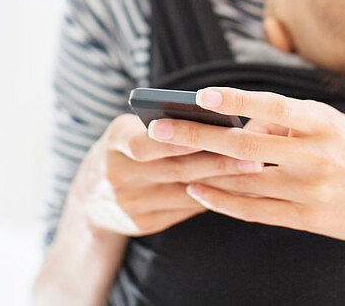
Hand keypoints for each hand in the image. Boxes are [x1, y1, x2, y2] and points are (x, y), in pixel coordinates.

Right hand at [71, 112, 271, 237]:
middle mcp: (118, 175)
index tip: (220, 132)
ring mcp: (130, 203)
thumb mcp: (128, 129)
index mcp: (114, 143)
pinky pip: (184, 210)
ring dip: (222, 182)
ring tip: (254, 172)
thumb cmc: (123, 148)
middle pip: (176, 169)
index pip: (147, 142)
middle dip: (218, 162)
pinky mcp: (143, 224)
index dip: (182, 139)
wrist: (90, 197)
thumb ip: (162, 125)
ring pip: (185, 191)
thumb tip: (213, 120)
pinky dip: (211, 197)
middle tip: (255, 156)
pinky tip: (236, 190)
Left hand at [147, 87, 344, 247]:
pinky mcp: (309, 220)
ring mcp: (312, 191)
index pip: (272, 106)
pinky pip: (256, 211)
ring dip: (203, 170)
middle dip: (197, 135)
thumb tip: (246, 122)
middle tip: (160, 128)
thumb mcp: (337, 124)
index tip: (201, 94)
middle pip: (244, 145)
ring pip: (244, 181)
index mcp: (324, 122)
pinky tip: (199, 192)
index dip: (235, 100)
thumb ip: (292, 122)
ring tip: (170, 160)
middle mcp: (317, 155)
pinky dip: (224, 201)